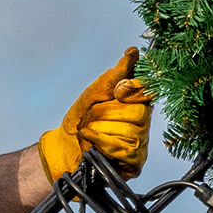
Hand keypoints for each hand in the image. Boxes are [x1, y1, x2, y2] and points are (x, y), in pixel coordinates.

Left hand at [37, 47, 153, 181]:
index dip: (132, 90)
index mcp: (137, 101)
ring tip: (91, 132)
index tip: (116, 92)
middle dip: (107, 113)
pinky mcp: (136, 161)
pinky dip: (103, 144)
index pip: (149, 90)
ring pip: (131, 131)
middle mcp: (143, 121)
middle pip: (138, 112)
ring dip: (102, 130)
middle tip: (93, 117)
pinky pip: (126, 150)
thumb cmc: (81, 117)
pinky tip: (92, 143)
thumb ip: (117, 73)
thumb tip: (134, 51)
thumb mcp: (95, 91)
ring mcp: (141, 141)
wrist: (64, 146)